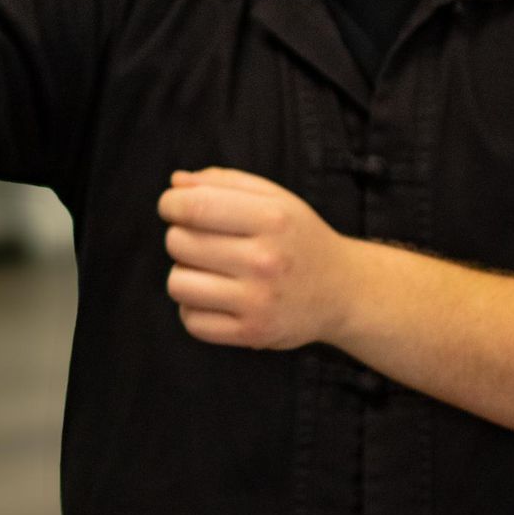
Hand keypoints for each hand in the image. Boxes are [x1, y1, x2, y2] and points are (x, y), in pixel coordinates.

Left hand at [157, 168, 360, 349]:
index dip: (171, 204)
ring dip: (184, 275)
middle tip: (204, 242)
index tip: (174, 207)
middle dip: (180, 237)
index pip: (193, 207)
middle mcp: (266, 260)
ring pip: (178, 284)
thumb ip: (224, 182)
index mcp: (272, 218)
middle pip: (178, 243)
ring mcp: (259, 300)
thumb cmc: (297, 238)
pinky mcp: (253, 332)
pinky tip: (215, 298)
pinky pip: (191, 321)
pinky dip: (194, 309)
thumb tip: (175, 183)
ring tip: (207, 271)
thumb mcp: (275, 198)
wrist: (342, 291)